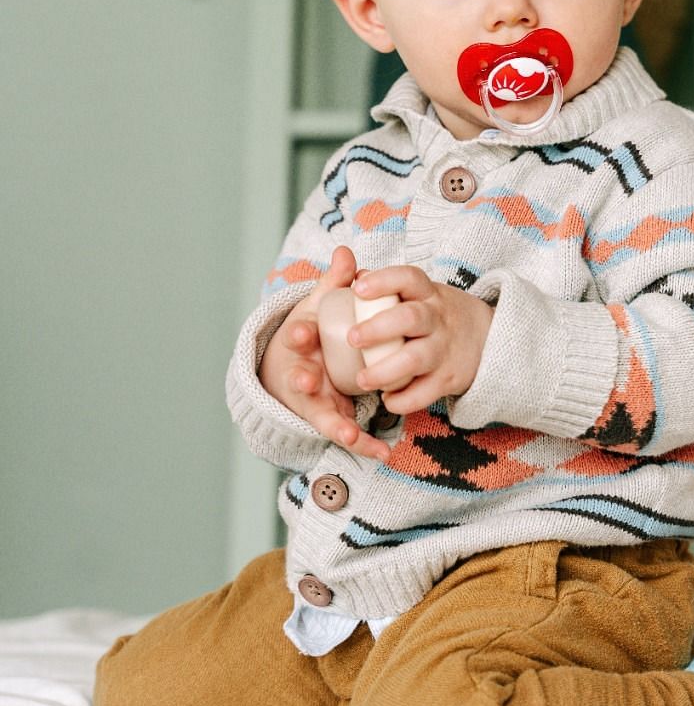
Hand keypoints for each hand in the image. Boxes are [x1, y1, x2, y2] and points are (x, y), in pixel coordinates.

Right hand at [258, 246, 391, 460]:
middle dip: (304, 381)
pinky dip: (365, 444)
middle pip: (301, 380)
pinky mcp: (332, 419)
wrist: (299, 365)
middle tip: (310, 380)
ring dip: (335, 423)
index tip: (301, 332)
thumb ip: (334, 284)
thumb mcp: (321, 306)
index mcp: (301, 344)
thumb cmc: (315, 331)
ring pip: (323, 414)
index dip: (298, 335)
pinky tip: (385, 453)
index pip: (295, 338)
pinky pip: (349, 433)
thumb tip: (346, 252)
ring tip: (350, 434)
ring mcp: (316, 401)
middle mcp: (304, 375)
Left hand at [347, 264, 492, 414]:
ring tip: (363, 380)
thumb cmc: (441, 316)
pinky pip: (424, 393)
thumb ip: (390, 287)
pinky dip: (403, 400)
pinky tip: (388, 399)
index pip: (409, 278)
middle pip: (410, 318)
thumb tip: (355, 277)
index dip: (383, 281)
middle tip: (353, 338)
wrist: (491, 339)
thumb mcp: (424, 294)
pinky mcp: (449, 378)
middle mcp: (437, 319)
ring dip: (385, 371)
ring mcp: (445, 349)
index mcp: (428, 294)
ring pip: (415, 359)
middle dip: (378, 328)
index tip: (358, 288)